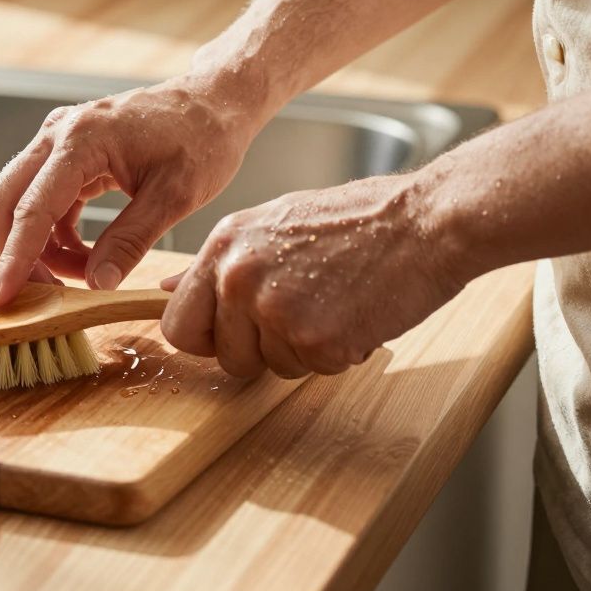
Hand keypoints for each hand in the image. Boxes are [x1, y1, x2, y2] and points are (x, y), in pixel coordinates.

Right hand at [0, 69, 271, 308]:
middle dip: (13, 255)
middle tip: (39, 297)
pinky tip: (85, 257)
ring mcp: (58, 141)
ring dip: (38, 248)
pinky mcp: (67, 154)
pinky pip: (42, 201)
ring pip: (20, 203)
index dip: (13, 260)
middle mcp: (58, 134)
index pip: (31, 209)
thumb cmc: (202, 140)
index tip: (0, 300)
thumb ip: (130, 241)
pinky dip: (54, 235)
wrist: (214, 102)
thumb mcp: (175, 197)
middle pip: (4, 202)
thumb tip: (96, 285)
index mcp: (81, 140)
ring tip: (82, 275)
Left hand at [159, 173, 465, 377]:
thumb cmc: (356, 221)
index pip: (178, 324)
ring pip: (271, 367)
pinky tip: (357, 314)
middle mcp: (239, 278)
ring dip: (303, 350)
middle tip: (301, 314)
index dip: (207, 338)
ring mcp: (275, 310)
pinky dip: (338, 353)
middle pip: (224, 356)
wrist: (425, 221)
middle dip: (258, 351)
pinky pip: (313, 370)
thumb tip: (164, 290)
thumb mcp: (272, 225)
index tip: (234, 333)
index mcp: (224, 247)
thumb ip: (219, 263)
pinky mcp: (316, 340)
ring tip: (335, 302)